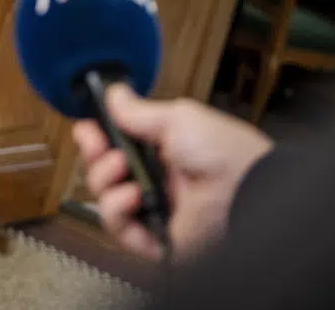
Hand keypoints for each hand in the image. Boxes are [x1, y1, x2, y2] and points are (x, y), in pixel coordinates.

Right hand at [73, 85, 272, 262]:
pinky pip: (119, 229)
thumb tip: (116, 95)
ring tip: (123, 170)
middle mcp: (157, 180)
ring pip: (105, 199)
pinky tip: (132, 196)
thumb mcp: (179, 118)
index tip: (87, 129)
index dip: (97, 137)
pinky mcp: (155, 238)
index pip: (117, 145)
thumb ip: (140, 111)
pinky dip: (117, 211)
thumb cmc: (226, 153)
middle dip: (95, 156)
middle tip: (98, 145)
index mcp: (164, 150)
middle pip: (105, 171)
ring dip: (105, 181)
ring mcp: (155, 209)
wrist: (247, 191)